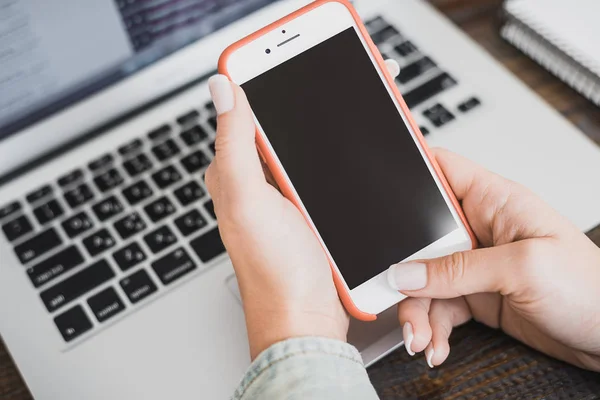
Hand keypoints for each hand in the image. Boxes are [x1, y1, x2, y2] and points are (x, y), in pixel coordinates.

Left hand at [205, 60, 400, 358]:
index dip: (266, 81)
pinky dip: (339, 155)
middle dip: (306, 99)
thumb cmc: (273, 273)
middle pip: (280, 126)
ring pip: (305, 147)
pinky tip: (356, 149)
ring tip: (351, 104)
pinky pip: (323, 171)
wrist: (306, 320)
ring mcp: (285, 196)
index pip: (246, 112)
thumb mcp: (247, 200)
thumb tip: (222, 90)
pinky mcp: (311, 211)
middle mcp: (257, 182)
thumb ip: (234, 144)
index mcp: (235, 172)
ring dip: (326, 126)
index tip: (291, 62)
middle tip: (337, 78)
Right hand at [388, 149, 599, 370]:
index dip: (409, 168)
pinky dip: (432, 326)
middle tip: (398, 296)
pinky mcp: (478, 295)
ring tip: (420, 336)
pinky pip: (439, 306)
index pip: (442, 169)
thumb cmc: (591, 289)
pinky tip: (436, 343)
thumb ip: (458, 270)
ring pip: (425, 278)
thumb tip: (407, 273)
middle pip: (421, 237)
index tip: (377, 184)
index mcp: (495, 201)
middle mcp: (482, 229)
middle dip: (405, 269)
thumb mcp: (522, 269)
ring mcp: (477, 264)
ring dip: (416, 310)